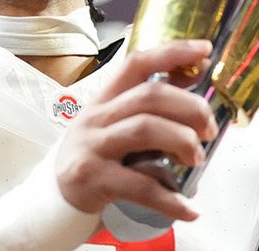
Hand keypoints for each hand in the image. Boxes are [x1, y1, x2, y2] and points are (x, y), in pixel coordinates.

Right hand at [54, 39, 218, 222]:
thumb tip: (194, 88)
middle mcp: (97, 118)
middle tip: (209, 130)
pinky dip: (171, 199)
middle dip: (190, 108)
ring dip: (182, 141)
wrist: (49, 200)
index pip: (138, 63)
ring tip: (197, 159)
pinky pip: (140, 185)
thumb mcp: (112, 126)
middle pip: (149, 96)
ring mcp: (93, 147)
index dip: (173, 52)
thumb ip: (147, 110)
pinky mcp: (93, 180)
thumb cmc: (93, 160)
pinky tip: (189, 209)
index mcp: (105, 99)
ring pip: (145, 129)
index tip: (205, 50)